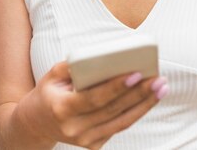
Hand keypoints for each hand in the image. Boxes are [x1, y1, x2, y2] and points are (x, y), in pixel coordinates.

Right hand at [18, 62, 164, 148]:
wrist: (35, 124)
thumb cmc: (48, 93)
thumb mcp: (53, 75)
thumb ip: (75, 65)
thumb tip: (104, 56)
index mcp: (62, 108)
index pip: (94, 98)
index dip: (116, 87)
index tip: (136, 74)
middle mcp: (74, 128)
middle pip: (113, 110)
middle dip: (139, 93)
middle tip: (158, 78)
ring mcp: (85, 141)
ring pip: (121, 121)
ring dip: (144, 104)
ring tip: (161, 87)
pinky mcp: (94, 145)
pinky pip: (119, 127)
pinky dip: (135, 112)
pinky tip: (148, 98)